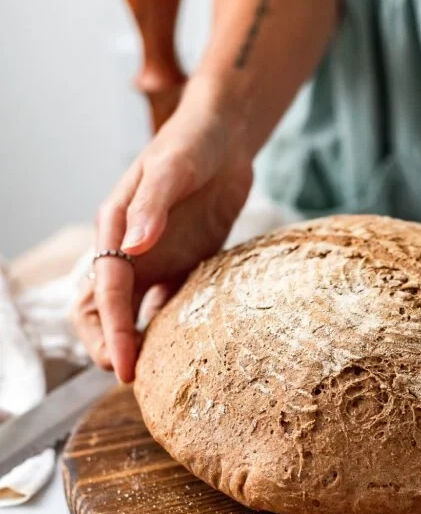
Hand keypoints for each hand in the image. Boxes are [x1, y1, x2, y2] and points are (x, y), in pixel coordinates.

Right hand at [73, 76, 251, 383]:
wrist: (225, 135)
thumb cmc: (193, 142)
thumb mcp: (173, 168)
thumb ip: (152, 206)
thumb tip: (133, 246)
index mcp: (115, 226)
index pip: (106, 289)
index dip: (113, 329)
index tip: (122, 363)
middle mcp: (128, 247)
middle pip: (103, 308)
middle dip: (109, 344)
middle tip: (130, 378)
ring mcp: (154, 257)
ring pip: (131, 311)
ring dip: (134, 341)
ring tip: (150, 376)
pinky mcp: (181, 262)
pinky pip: (167, 302)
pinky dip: (166, 327)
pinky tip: (180, 349)